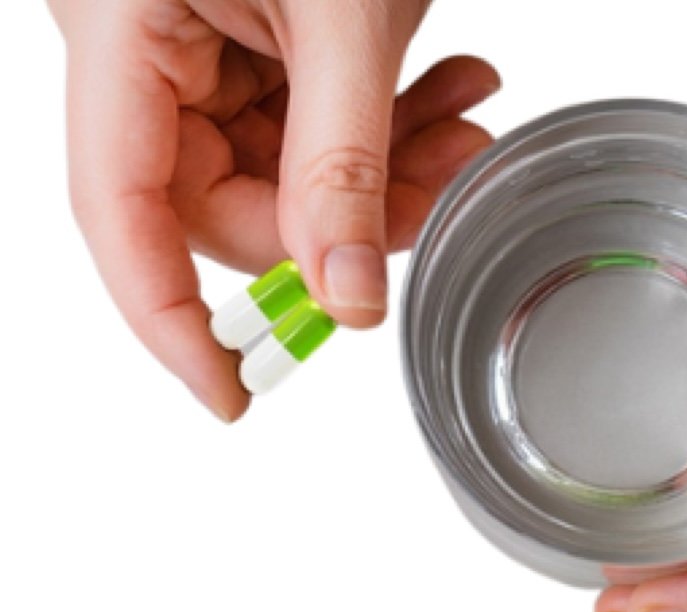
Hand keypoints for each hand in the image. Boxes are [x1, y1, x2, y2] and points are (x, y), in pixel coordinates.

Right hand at [47, 0, 499, 420]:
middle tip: (435, 199)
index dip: (173, 323)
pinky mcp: (251, 39)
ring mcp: (197, 44)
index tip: (232, 395)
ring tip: (462, 129)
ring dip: (384, 172)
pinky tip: (447, 95)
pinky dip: (384, 126)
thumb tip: (346, 299)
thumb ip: (342, 165)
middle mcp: (143, 47)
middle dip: (341, 225)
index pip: (125, 217)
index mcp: (119, 27)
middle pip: (226, 205)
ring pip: (284, 174)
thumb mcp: (340, 13)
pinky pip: (310, 125)